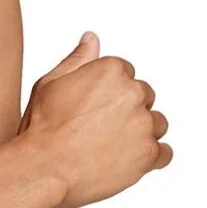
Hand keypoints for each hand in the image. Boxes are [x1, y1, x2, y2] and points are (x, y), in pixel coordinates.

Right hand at [21, 31, 172, 207]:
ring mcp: (144, 124)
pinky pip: (164, 153)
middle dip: (128, 112)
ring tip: (112, 148)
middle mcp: (133, 93)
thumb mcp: (51, 84)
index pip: (127, 75)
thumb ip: (77, 60)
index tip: (95, 109)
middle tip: (99, 130)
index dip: (110, 94)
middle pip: (144, 98)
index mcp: (112, 70)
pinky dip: (151, 158)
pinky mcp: (149, 153)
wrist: (43, 168)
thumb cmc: (42, 128)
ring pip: (157, 124)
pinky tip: (130, 162)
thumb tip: (91, 39)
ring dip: (141, 134)